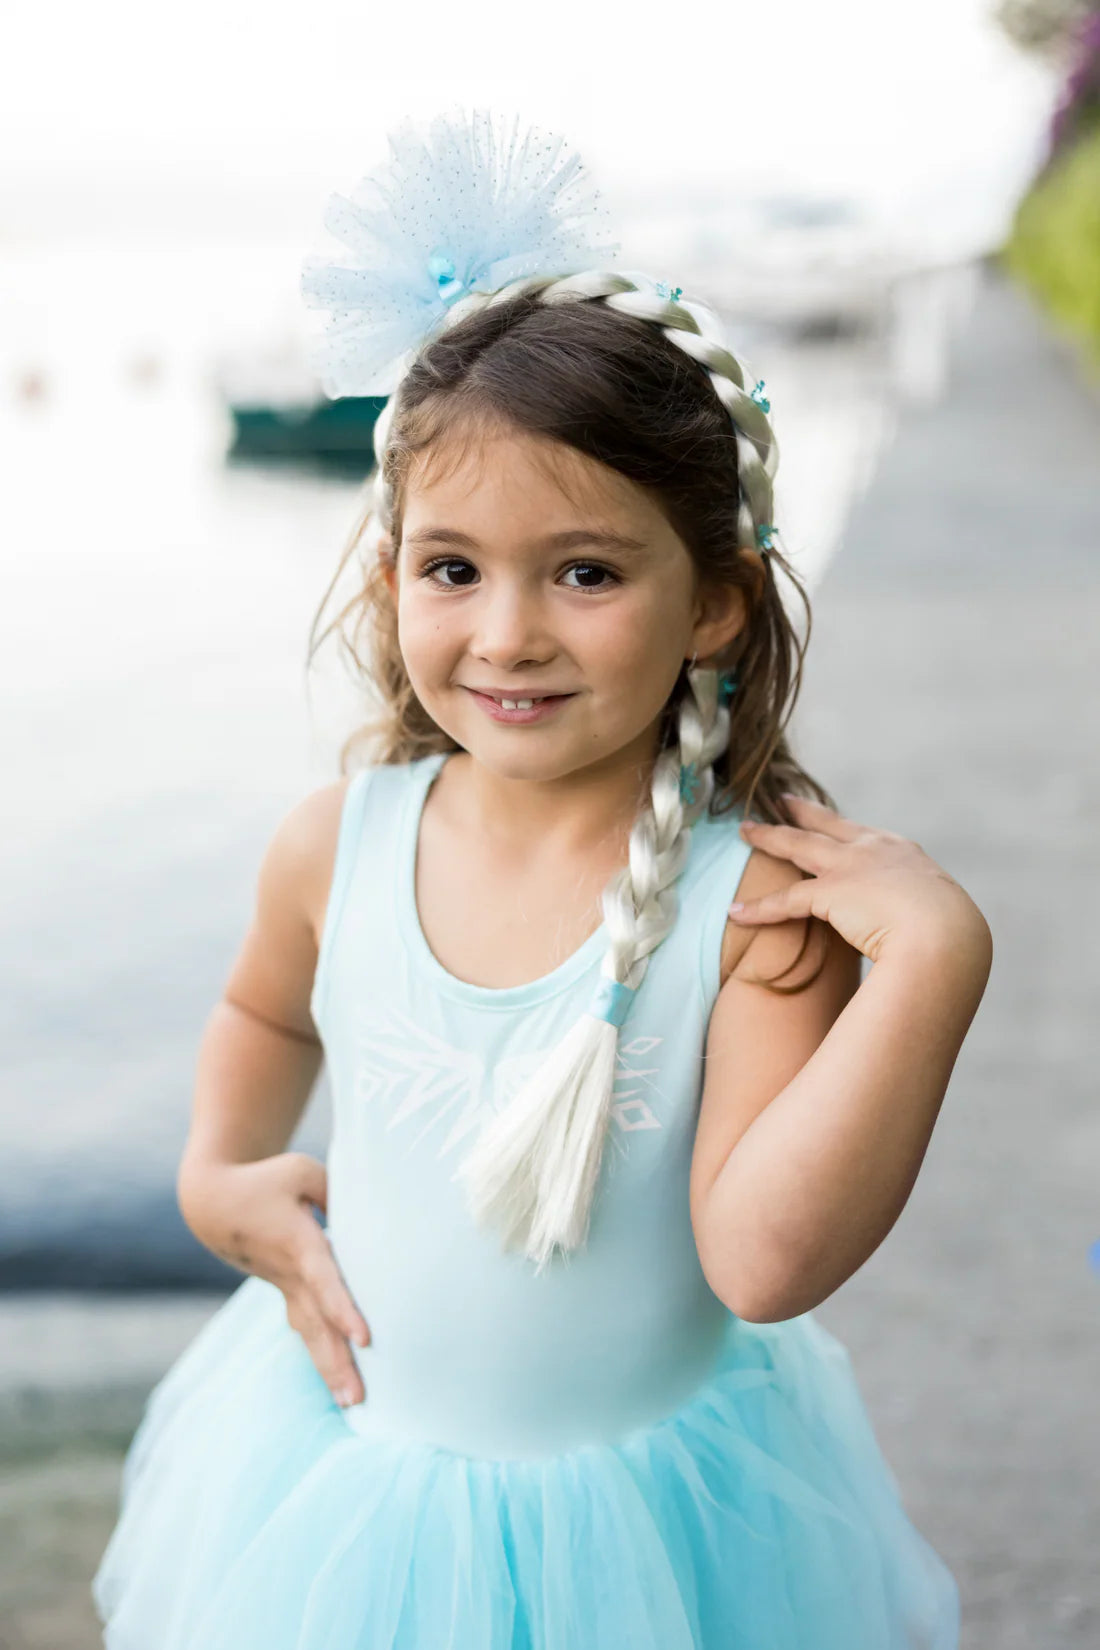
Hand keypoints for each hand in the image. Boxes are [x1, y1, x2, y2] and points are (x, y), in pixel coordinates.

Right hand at [179, 1152, 370, 1408]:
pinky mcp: (286, 1291)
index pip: (324, 1282)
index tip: (365, 1338)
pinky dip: (321, 1353)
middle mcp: (290, 1273)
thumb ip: (335, 1192)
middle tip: (358, 1400)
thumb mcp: (301, 1172)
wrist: (214, 1202)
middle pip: (318, 1323)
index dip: (344, 1309)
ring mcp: (285, 1286)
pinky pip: (306, 1328)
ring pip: (310, 1333)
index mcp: (297, 1243)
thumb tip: (365, 1218)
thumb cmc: (263, 1180)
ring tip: (351, 1403)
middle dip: (338, 1361)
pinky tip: (338, 1381)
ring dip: (330, 1368)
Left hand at [729, 794, 991, 966]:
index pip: (862, 834)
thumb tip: (920, 931)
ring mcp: (849, 867)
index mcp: (901, 853)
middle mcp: (873, 849)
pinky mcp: (830, 892)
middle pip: (826, 825)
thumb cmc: (950, 935)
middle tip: (782, 800)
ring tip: (746, 831)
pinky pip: (784, 900)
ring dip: (768, 838)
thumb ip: (918, 913)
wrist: (946, 937)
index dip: (840, 827)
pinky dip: (758, 908)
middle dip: (801, 811)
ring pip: (797, 845)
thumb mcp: (938, 913)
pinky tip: (736, 911)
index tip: (825, 818)